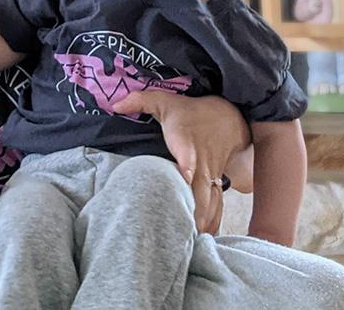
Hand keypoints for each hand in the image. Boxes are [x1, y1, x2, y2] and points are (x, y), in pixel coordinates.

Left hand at [113, 91, 250, 233]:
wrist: (227, 118)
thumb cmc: (190, 112)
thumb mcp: (165, 101)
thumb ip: (140, 100)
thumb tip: (115, 104)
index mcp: (187, 144)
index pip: (188, 158)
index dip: (187, 170)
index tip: (185, 181)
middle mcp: (200, 164)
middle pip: (200, 191)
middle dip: (193, 212)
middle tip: (180, 233)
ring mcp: (210, 176)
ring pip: (210, 203)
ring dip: (202, 222)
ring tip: (191, 243)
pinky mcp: (215, 184)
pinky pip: (217, 206)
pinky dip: (212, 222)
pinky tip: (205, 238)